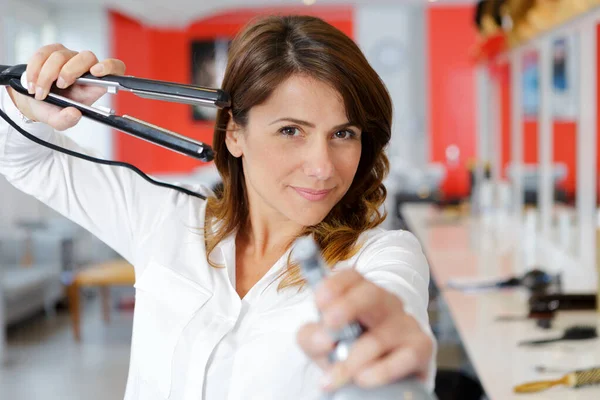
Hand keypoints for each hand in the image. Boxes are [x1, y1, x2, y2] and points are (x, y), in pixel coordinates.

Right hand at [7, 43, 125, 130]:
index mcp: (95, 84)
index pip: (115, 68)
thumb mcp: (60, 121)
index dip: (110, 67)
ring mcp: (69, 57)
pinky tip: (32, 83)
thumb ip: (67, 120)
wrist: (33, 101)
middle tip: (60, 86)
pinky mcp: (52, 51)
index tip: (96, 72)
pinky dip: (35, 70)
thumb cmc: (53, 109)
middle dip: (70, 71)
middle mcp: (85, 68)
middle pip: (87, 57)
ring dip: (46, 75)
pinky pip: (43, 53)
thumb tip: (74, 113)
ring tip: (40, 92)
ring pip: (61, 56)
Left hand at [297, 269, 432, 391]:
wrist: (387, 375)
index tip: (319, 302)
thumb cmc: (348, 348)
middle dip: (347, 307)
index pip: (351, 277)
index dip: (334, 285)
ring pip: (379, 337)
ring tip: (334, 377)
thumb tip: (323, 339)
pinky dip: (380, 371)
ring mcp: (405, 323)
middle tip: (330, 325)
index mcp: (360, 293)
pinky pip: (404, 358)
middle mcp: (386, 303)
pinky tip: (363, 379)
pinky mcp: (421, 347)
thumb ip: (312, 337)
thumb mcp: (322, 341)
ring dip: (352, 360)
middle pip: (370, 294)